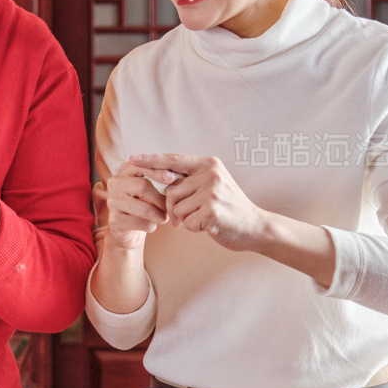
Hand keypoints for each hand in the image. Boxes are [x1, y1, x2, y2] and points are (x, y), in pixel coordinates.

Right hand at [101, 161, 179, 250]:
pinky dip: (152, 225)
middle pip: (142, 186)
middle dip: (161, 198)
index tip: (170, 178)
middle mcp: (115, 183)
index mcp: (125, 171)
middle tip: (170, 207)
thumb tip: (178, 177)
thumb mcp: (151, 187)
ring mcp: (112, 202)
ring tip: (164, 217)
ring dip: (159, 215)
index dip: (156, 172)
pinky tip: (152, 224)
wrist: (127, 226)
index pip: (140, 166)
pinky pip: (141, 223)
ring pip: (144, 208)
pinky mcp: (114, 220)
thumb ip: (161, 179)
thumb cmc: (144, 202)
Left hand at [129, 154, 267, 251]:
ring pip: (176, 208)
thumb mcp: (212, 184)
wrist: (255, 227)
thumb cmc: (228, 207)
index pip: (173, 159)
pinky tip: (209, 225)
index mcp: (208, 164)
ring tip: (205, 218)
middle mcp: (210, 174)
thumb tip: (160, 176)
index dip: (151, 160)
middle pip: (170, 191)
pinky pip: (186, 222)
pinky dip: (193, 228)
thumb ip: (189, 179)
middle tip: (192, 214)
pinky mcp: (212, 211)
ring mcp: (212, 192)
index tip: (132, 159)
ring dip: (186, 219)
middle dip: (175, 207)